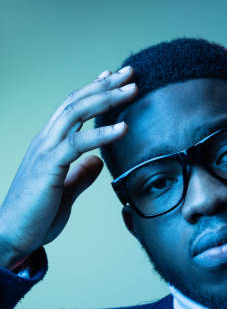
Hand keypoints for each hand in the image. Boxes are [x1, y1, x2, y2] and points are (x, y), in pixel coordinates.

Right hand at [0, 66, 137, 268]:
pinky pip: (78, 144)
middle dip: (105, 85)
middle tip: (130, 73)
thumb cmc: (36, 217)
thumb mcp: (65, 192)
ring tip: (132, 89)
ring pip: (76, 113)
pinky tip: (124, 129)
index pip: (71, 109)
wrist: (12, 236)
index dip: (93, 91)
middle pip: (77, 102)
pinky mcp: (50, 167)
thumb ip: (81, 175)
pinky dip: (102, 134)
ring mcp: (46, 151)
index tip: (112, 78)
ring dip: (107, 99)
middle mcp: (46, 141)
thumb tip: (98, 162)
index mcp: (49, 145)